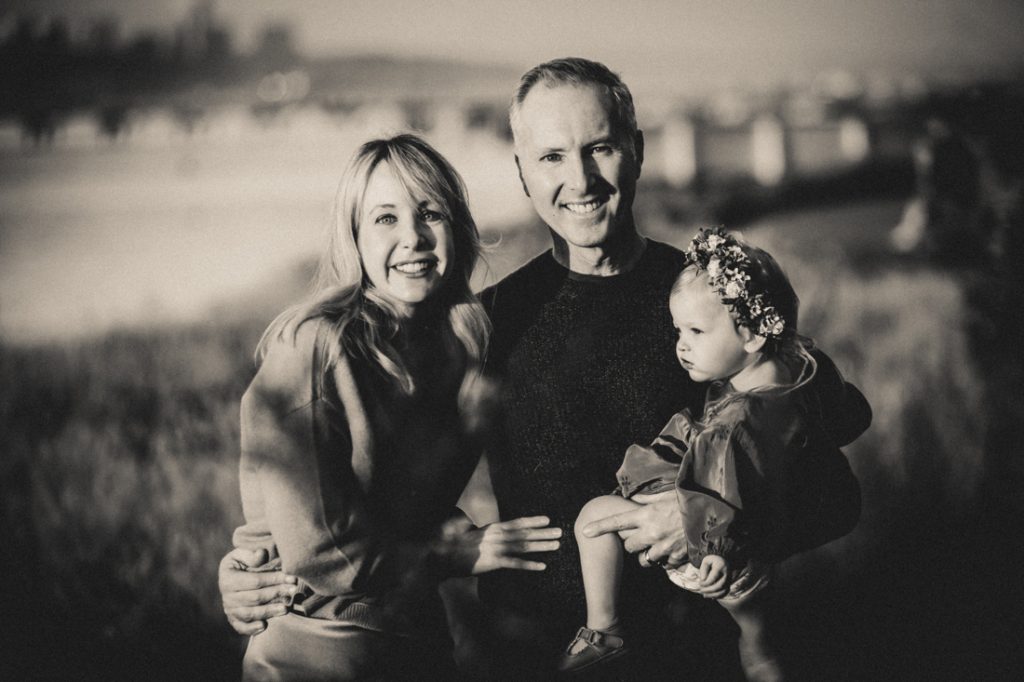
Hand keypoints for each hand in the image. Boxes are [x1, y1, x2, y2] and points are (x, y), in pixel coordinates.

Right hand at [219, 547, 298, 635]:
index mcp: (228, 579)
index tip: (292, 578)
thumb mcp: (242, 554)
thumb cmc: (242, 563)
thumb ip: (251, 554)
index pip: (255, 581)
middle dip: (277, 594)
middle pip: (255, 598)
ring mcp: (230, 610)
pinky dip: (251, 629)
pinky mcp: (234, 620)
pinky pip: (241, 627)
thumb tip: (262, 553)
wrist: (233, 577)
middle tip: (294, 591)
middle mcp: (227, 597)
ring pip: (251, 613)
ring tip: (286, 608)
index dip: (274, 579)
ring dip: (269, 611)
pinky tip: (264, 626)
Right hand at [438, 514, 561, 575]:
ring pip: (523, 546)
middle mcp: (497, 535)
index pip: (517, 522)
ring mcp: (496, 548)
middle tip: (560, 532)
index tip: (547, 519)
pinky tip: (542, 566)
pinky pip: (515, 563)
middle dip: (543, 532)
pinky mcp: (493, 562)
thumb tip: (492, 528)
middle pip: (525, 533)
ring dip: (541, 546)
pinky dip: (529, 564)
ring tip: (556, 545)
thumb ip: (487, 532)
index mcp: (493, 528)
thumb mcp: (473, 534)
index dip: (533, 520)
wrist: (443, 556)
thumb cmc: (456, 546)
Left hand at [581, 497, 687, 567]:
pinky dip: (664, 560)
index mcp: (646, 515)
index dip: (599, 527)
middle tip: (642, 536)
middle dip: (632, 543)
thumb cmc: (688, 501)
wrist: (713, 516)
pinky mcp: (676, 558)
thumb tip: (632, 498)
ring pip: (643, 560)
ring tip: (656, 545)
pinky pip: (662, 565)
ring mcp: (664, 547)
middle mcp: (651, 532)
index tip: (584, 531)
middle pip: (629, 546)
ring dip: (647, 554)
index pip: (617, 521)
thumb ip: (646, 499)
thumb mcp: (665, 495)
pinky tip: (671, 550)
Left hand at [696, 555, 728, 598]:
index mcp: (720, 566)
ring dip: (713, 595)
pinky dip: (718, 596)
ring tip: (704, 595)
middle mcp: (727, 574)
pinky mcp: (729, 584)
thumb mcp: (706, 561)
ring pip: (723, 591)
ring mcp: (729, 580)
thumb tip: (703, 580)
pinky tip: (711, 597)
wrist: (723, 561)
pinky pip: (725, 592)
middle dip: (709, 590)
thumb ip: (703, 569)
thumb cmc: (712, 561)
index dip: (706, 582)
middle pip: (719, 585)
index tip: (700, 583)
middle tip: (701, 590)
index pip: (714, 577)